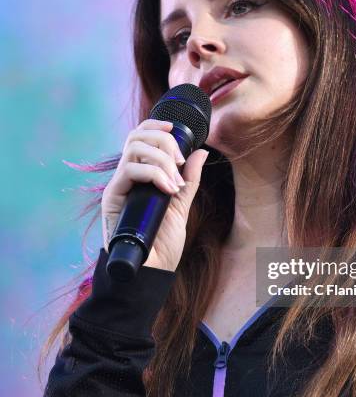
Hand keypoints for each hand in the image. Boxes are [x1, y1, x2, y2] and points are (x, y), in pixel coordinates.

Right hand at [101, 119, 208, 271]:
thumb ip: (189, 179)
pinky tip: (168, 189)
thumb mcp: (181, 206)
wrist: (151, 271)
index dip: (156, 125)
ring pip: (133, 148)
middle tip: (180, 163)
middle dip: (163, 140)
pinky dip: (153, 173)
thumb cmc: (162, 243)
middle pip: (137, 136)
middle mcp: (128, 176)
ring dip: (161, 159)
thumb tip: (200, 151)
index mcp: (143, 175)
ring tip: (175, 182)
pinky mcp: (112, 197)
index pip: (142, 137)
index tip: (175, 128)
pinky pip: (129, 170)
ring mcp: (120, 185)